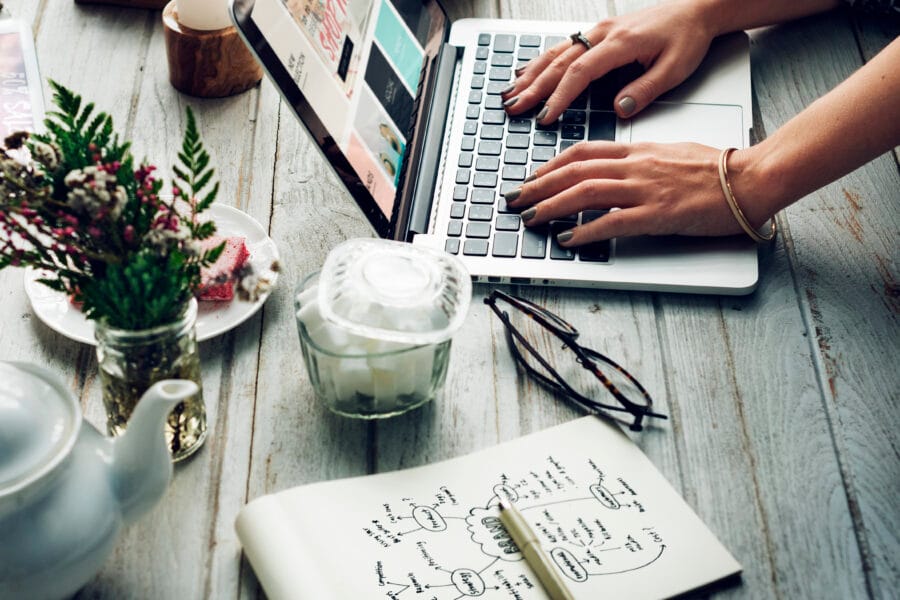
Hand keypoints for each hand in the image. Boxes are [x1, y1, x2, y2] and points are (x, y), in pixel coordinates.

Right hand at [503, 2, 716, 122]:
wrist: (696, 8)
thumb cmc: (688, 37)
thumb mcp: (675, 68)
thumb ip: (645, 90)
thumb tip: (618, 109)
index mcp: (620, 43)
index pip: (580, 73)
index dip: (559, 97)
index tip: (545, 117)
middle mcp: (604, 33)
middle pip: (560, 63)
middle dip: (534, 88)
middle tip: (514, 107)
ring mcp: (598, 31)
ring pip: (556, 53)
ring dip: (531, 74)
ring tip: (511, 93)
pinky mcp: (598, 32)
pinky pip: (563, 47)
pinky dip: (541, 61)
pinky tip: (527, 71)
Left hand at [505, 142, 771, 244]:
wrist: (749, 178)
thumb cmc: (715, 169)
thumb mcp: (670, 153)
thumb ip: (640, 160)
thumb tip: (618, 170)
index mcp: (637, 151)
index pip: (582, 152)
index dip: (551, 165)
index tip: (533, 177)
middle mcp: (635, 166)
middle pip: (574, 171)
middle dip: (538, 186)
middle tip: (515, 199)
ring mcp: (644, 190)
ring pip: (585, 192)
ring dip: (551, 206)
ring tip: (530, 219)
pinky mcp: (657, 214)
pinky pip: (611, 222)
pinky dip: (585, 230)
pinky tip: (567, 239)